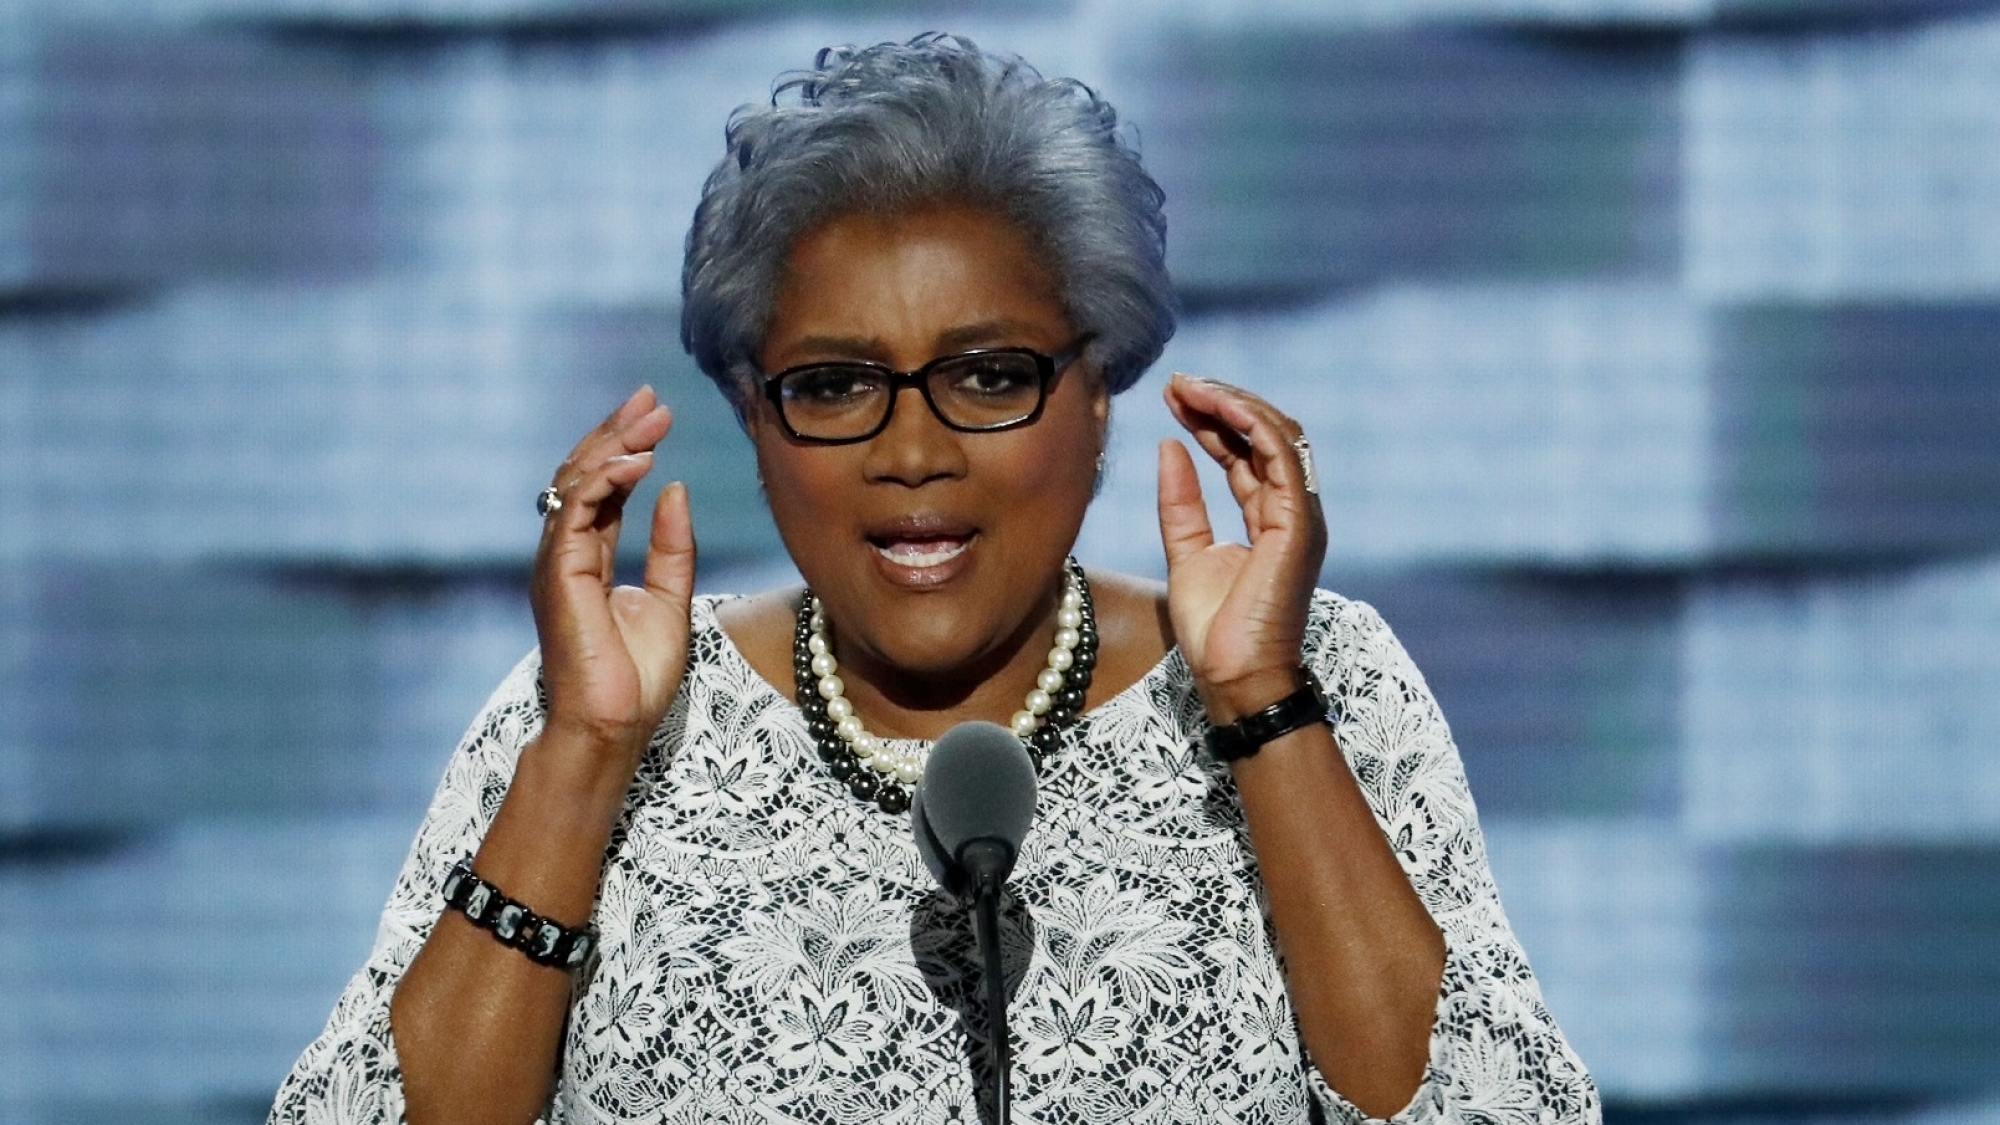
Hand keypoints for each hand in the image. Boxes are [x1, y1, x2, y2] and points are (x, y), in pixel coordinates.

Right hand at [531, 386, 696, 764]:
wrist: (615, 725)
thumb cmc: (637, 678)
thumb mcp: (670, 599)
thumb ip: (671, 546)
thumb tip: (674, 489)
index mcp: (588, 558)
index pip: (602, 488)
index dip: (626, 447)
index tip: (657, 414)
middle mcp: (566, 554)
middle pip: (583, 475)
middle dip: (617, 433)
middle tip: (651, 400)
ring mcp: (557, 563)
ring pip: (574, 485)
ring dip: (613, 446)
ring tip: (651, 420)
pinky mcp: (559, 575)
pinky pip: (575, 513)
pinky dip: (605, 481)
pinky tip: (639, 462)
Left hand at [1157, 373, 1326, 720]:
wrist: (1234, 676)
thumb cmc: (1214, 629)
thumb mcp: (1185, 551)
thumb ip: (1181, 502)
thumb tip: (1169, 446)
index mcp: (1267, 515)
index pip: (1243, 450)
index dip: (1210, 419)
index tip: (1171, 396)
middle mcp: (1289, 508)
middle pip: (1263, 433)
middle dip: (1221, 400)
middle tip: (1177, 383)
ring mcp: (1299, 514)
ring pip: (1276, 434)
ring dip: (1232, 402)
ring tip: (1189, 387)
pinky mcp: (1299, 523)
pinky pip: (1281, 455)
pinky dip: (1249, 423)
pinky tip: (1213, 406)